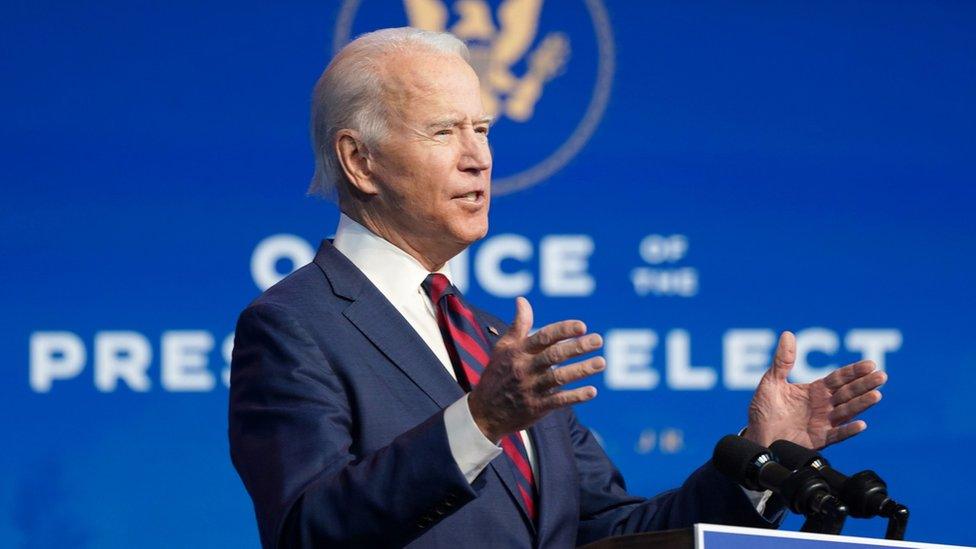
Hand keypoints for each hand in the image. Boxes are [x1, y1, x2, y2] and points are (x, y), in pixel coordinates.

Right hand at [469, 297, 604, 441]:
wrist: (484, 412)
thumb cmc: (497, 374)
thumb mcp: (503, 348)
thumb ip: (518, 325)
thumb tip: (522, 300)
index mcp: (518, 352)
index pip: (544, 337)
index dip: (563, 330)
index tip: (582, 326)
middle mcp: (525, 368)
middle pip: (554, 355)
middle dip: (578, 347)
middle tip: (599, 340)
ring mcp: (530, 389)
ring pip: (560, 377)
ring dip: (582, 370)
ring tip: (601, 363)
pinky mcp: (536, 407)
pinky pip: (559, 401)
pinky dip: (576, 396)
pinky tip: (592, 391)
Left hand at [744, 331, 887, 449]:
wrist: (757, 435)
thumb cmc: (764, 410)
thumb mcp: (771, 381)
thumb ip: (782, 361)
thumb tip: (787, 334)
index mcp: (814, 391)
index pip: (838, 379)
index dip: (854, 371)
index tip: (870, 364)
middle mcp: (823, 406)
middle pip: (847, 393)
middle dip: (864, 384)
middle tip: (882, 376)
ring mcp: (823, 423)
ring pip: (846, 411)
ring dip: (861, 404)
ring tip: (876, 395)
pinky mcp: (818, 439)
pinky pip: (836, 435)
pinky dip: (848, 430)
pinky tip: (861, 425)